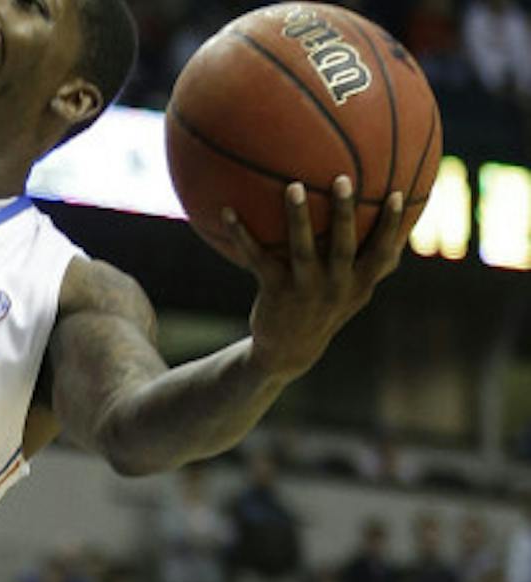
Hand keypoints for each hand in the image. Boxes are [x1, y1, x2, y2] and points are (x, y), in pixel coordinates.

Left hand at [225, 176, 404, 381]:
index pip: (381, 253)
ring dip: (298, 218)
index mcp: (358, 284)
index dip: (390, 226)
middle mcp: (335, 287)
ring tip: (292, 186)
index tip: (397, 194)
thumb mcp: (354, 292)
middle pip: (343, 246)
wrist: (288, 351)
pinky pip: (258, 258)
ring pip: (302, 250)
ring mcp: (304, 290)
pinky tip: (227, 211)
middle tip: (343, 179)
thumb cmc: (325, 309)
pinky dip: (241, 234)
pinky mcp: (275, 292)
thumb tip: (404, 226)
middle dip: (345, 213)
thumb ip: (374, 263)